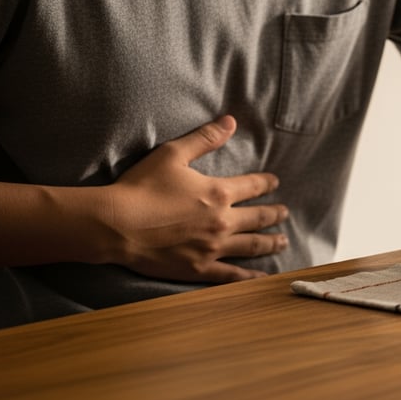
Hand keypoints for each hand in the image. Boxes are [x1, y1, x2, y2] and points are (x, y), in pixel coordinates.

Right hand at [99, 116, 288, 282]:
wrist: (116, 224)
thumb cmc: (141, 186)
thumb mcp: (173, 154)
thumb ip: (205, 138)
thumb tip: (230, 121)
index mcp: (219, 193)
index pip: (253, 186)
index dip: (267, 183)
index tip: (275, 183)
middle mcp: (223, 221)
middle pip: (259, 218)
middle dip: (275, 214)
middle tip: (285, 213)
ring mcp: (213, 248)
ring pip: (252, 246)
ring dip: (271, 243)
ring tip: (283, 242)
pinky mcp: (199, 268)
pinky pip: (232, 275)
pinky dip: (250, 277)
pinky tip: (262, 278)